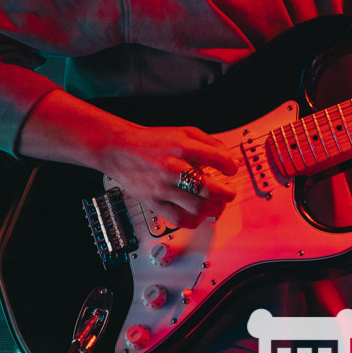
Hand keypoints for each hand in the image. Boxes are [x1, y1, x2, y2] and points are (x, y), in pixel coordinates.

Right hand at [93, 121, 238, 228]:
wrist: (120, 149)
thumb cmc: (153, 141)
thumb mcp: (184, 132)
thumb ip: (209, 143)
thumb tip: (230, 158)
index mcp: (183, 147)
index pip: (218, 159)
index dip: (231, 166)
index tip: (231, 170)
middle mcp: (174, 168)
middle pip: (209, 188)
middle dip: (227, 193)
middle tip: (229, 192)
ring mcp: (163, 188)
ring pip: (198, 207)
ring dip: (215, 209)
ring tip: (217, 205)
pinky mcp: (154, 202)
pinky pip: (180, 219)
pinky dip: (195, 221)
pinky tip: (199, 215)